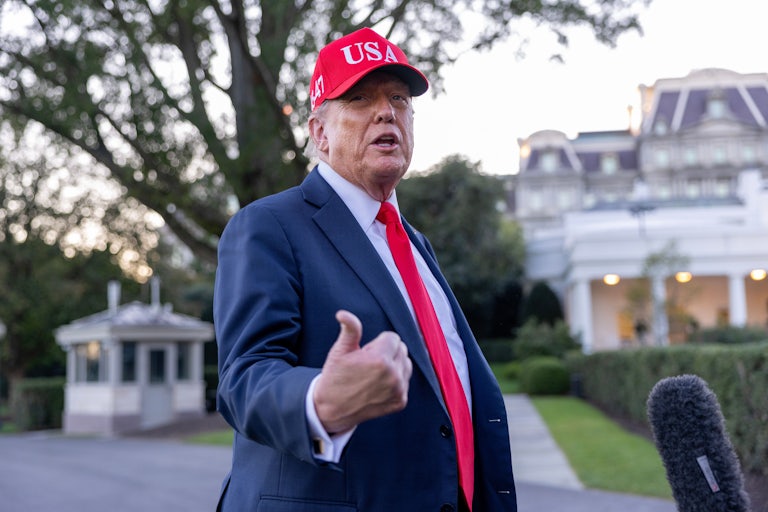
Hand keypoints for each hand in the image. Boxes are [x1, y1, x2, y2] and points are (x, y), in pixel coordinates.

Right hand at [313, 310, 412, 433]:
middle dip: (387, 352)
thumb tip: (343, 314)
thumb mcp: (340, 351)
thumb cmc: (335, 377)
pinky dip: (395, 380)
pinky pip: (405, 380)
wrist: (332, 409)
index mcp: (380, 360)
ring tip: (374, 374)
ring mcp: (398, 390)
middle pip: (401, 349)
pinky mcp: (400, 401)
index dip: (377, 343)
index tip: (365, 353)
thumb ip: (350, 329)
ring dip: (394, 364)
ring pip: (406, 363)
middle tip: (367, 364)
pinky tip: (378, 385)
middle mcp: (393, 375)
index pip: (392, 337)